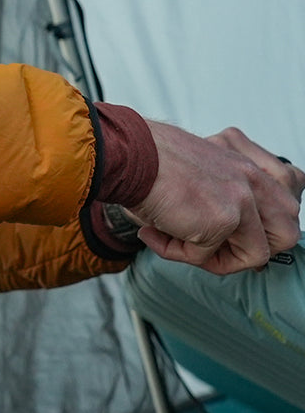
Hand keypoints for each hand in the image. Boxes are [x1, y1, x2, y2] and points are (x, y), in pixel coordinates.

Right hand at [125, 122, 301, 274]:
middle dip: (252, 249)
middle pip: (286, 233)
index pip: (286, 201)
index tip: (231, 237)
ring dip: (215, 259)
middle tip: (212, 246)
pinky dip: (174, 252)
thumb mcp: (197, 171)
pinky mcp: (223, 219)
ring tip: (179, 243)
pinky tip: (152, 231)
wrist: (126, 154)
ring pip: (257, 255)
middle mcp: (253, 177)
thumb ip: (221, 195)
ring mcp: (242, 198)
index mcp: (249, 163)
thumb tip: (229, 239)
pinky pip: (207, 258)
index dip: (263, 228)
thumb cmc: (147, 161)